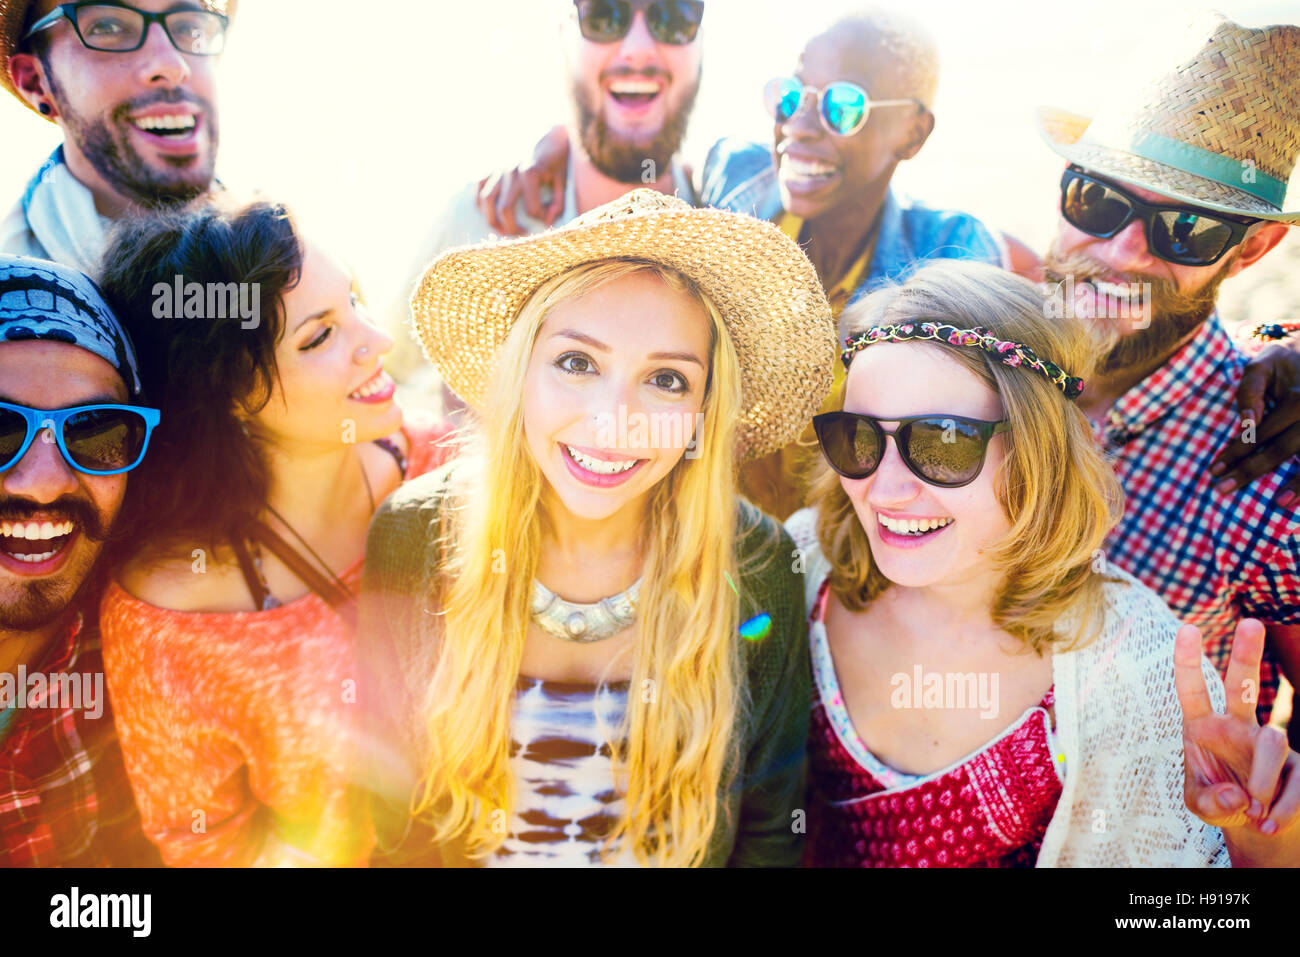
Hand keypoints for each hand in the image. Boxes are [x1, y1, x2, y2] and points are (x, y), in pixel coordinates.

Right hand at [475, 125, 570, 235]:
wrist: (545, 129)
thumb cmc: (556, 156)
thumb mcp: (563, 177)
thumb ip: (558, 201)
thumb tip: (548, 222)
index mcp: (530, 170)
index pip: (531, 209)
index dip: (539, 219)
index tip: (546, 221)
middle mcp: (510, 169)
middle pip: (504, 209)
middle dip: (512, 228)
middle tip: (521, 236)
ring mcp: (497, 166)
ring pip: (486, 200)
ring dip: (492, 220)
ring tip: (502, 230)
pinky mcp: (489, 165)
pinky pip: (478, 188)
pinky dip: (480, 204)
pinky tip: (491, 213)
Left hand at [1174, 619, 1297, 856]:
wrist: (1253, 823)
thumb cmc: (1219, 802)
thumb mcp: (1202, 807)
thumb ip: (1211, 802)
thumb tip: (1238, 797)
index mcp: (1203, 726)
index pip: (1193, 689)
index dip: (1189, 661)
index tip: (1187, 628)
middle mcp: (1237, 725)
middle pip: (1243, 684)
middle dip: (1247, 653)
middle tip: (1252, 621)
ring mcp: (1269, 742)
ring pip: (1272, 743)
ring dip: (1261, 782)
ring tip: (1253, 813)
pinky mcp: (1298, 764)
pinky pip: (1295, 780)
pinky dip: (1283, 807)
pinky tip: (1268, 824)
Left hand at [1209, 341, 1299, 506]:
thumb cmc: (1286, 361)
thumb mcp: (1263, 364)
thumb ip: (1250, 392)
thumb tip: (1246, 425)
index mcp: (1295, 401)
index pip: (1258, 434)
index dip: (1234, 454)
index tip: (1213, 471)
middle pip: (1281, 451)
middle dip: (1251, 472)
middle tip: (1223, 490)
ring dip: (1297, 485)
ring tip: (1278, 504)